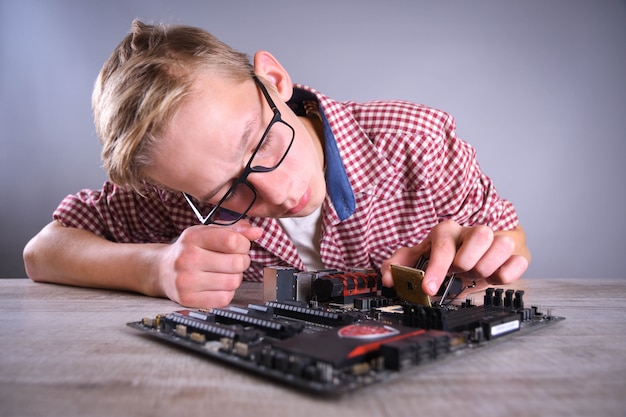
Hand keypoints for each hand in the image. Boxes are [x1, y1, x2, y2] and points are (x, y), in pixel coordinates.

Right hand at [154, 221, 262, 307]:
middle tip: (233, 260)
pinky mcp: (188, 299)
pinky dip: (227, 292)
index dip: (244, 244)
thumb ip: (234, 230)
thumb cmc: (189, 249)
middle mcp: (187, 258)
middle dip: (242, 261)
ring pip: (233, 282)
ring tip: (224, 272)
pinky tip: (217, 284)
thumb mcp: (208, 232)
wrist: (161, 270)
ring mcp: (186, 280)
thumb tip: (257, 232)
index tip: (240, 245)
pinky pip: (224, 298)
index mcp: (193, 237)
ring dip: (235, 277)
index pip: (232, 241)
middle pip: (236, 263)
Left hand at [381, 220, 528, 295]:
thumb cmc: (448, 254)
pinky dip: (508, 273)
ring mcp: (495, 240)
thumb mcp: (421, 257)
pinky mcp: (514, 253)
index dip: (436, 268)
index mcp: (447, 232)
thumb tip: (387, 277)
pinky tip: (494, 278)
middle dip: (468, 261)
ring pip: (502, 244)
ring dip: (487, 266)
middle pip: (480, 234)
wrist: (478, 249)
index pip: (443, 244)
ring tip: (477, 274)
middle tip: (460, 273)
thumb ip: (401, 264)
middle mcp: (472, 232)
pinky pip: (518, 261)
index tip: (429, 289)